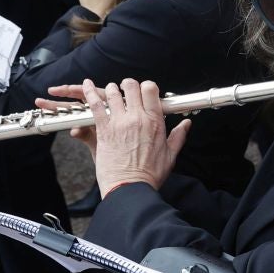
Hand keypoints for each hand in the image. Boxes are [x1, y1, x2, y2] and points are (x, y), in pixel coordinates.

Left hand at [57, 79, 188, 194]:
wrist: (130, 187)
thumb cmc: (150, 175)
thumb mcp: (170, 155)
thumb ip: (178, 136)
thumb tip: (186, 124)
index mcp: (154, 122)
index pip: (150, 89)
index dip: (146, 86)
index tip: (144, 91)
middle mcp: (137, 118)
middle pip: (131, 86)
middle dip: (128, 84)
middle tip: (125, 89)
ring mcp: (119, 123)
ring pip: (113, 93)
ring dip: (111, 89)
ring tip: (110, 91)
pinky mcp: (104, 129)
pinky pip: (95, 105)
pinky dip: (89, 93)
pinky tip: (87, 85)